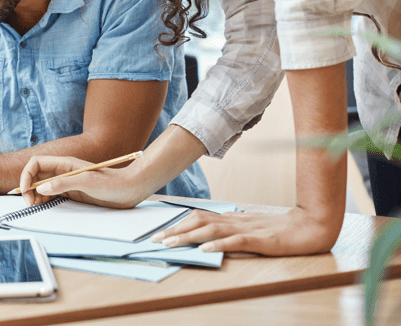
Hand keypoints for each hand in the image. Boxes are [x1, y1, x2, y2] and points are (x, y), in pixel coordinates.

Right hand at [20, 155, 147, 207]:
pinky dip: (43, 201)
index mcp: (65, 163)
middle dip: (27, 188)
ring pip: (41, 186)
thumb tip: (40, 189)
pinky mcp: (72, 193)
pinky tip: (43, 207)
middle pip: (36, 175)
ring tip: (34, 207)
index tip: (24, 191)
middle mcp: (63, 171)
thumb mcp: (86, 182)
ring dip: (34, 195)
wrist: (129, 190)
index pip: (36, 164)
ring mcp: (67, 182)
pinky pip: (51, 195)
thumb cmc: (111, 183)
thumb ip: (63, 184)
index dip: (26, 175)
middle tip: (29, 203)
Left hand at [148, 206, 341, 255]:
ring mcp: (247, 229)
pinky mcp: (260, 239)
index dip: (177, 224)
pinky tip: (205, 249)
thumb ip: (232, 228)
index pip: (199, 217)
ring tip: (171, 244)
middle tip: (156, 240)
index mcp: (232, 218)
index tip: (160, 233)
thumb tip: (212, 231)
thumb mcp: (251, 227)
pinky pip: (236, 241)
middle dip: (175, 231)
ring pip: (212, 230)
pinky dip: (219, 244)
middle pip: (199, 221)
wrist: (311, 226)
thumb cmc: (280, 229)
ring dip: (189, 237)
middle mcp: (235, 221)